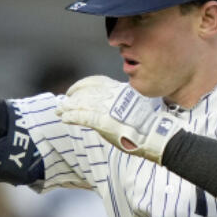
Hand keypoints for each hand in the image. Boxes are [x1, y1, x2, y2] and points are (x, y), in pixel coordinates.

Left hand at [56, 76, 183, 162]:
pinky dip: (72, 116)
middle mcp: (113, 95)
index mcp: (121, 90)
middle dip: (72, 97)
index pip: (96, 82)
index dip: (82, 85)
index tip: (73, 90)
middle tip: (63, 102)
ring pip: (82, 103)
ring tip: (59, 110)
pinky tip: (65, 118)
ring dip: (68, 107)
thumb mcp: (136, 106)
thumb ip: (121, 103)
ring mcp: (108, 108)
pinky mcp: (104, 121)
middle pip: (86, 92)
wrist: (157, 134)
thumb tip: (111, 105)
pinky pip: (83, 116)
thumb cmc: (150, 124)